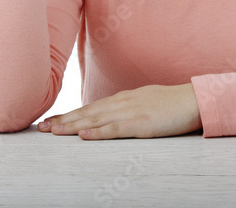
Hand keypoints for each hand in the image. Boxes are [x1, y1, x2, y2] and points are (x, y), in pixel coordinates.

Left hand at [37, 84, 202, 139]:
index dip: (68, 115)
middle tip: (40, 128)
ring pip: (95, 120)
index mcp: (122, 99)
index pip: (89, 108)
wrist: (195, 100)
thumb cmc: (172, 104)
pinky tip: (83, 136)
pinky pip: (115, 130)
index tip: (50, 121)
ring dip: (72, 126)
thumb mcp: (145, 103)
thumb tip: (111, 117)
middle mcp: (122, 103)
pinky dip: (97, 133)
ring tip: (53, 132)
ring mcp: (131, 113)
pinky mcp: (141, 124)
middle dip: (62, 120)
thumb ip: (127, 109)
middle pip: (86, 112)